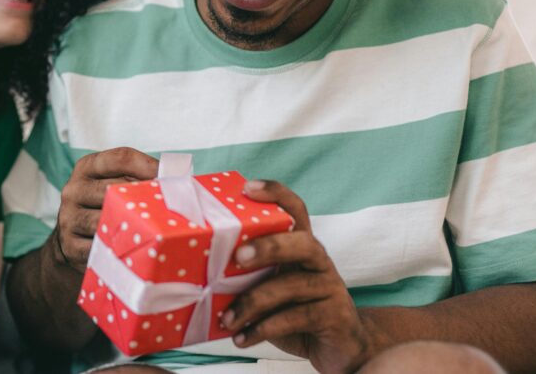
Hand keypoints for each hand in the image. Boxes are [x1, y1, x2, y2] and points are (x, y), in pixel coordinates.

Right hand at [53, 147, 159, 271]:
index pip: (121, 158)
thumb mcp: (112, 184)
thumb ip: (136, 177)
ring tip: (156, 230)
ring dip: (135, 225)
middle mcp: (74, 189)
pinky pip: (103, 246)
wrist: (71, 241)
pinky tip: (136, 248)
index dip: (149, 165)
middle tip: (169, 208)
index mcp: (86, 167)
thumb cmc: (103, 207)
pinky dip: (122, 248)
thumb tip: (179, 177)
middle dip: (145, 198)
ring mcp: (69, 218)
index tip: (171, 177)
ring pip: (109, 218)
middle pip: (116, 187)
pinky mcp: (71, 246)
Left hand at [221, 180, 374, 373]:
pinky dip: (263, 329)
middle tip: (238, 258)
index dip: (275, 194)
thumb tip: (195, 270)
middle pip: (301, 242)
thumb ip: (249, 274)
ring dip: (253, 302)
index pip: (295, 209)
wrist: (341, 346)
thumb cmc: (293, 310)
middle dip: (269, 246)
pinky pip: (296, 319)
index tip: (248, 189)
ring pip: (292, 286)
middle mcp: (318, 260)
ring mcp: (330, 287)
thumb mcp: (271, 286)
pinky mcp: (334, 316)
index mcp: (301, 246)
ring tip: (227, 318)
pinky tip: (241, 338)